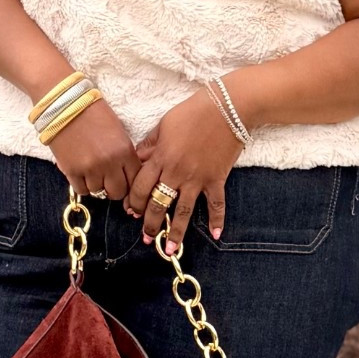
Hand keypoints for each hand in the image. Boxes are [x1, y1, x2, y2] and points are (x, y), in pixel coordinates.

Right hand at [42, 97, 142, 201]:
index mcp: (124, 150)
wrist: (65, 104)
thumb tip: (126, 175)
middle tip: (109, 180)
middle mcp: (110, 163)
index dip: (130, 182)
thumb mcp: (118, 131)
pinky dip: (83, 185)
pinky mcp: (71, 170)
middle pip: (118, 192)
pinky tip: (82, 174)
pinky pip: (82, 190)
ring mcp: (90, 168)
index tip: (124, 180)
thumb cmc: (93, 113)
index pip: (135, 180)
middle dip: (115, 188)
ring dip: (97, 185)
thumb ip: (124, 154)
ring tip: (92, 172)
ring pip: (99, 193)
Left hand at [125, 90, 242, 249]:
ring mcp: (198, 178)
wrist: (228, 108)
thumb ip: (149, 144)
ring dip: (176, 232)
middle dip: (150, 223)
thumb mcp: (164, 124)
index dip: (134, 201)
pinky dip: (218, 220)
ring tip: (170, 249)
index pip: (141, 186)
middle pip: (159, 203)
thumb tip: (136, 159)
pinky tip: (216, 236)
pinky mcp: (217, 179)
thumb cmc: (194, 111)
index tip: (131, 212)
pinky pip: (216, 204)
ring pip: (184, 211)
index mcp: (161, 158)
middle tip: (146, 237)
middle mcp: (177, 173)